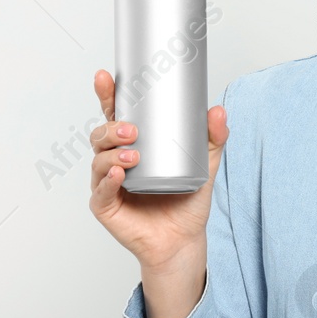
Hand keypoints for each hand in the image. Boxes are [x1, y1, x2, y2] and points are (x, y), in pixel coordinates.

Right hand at [87, 69, 228, 317]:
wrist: (184, 240)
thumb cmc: (187, 201)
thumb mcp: (205, 165)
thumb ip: (214, 139)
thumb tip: (217, 110)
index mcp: (134, 144)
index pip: (116, 115)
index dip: (108, 95)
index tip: (106, 77)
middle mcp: (116, 160)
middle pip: (101, 134)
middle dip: (112, 127)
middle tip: (132, 129)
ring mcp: (108, 182)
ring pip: (99, 159)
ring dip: (112, 152)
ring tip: (133, 154)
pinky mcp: (105, 206)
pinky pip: (101, 190)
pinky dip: (109, 179)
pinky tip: (120, 173)